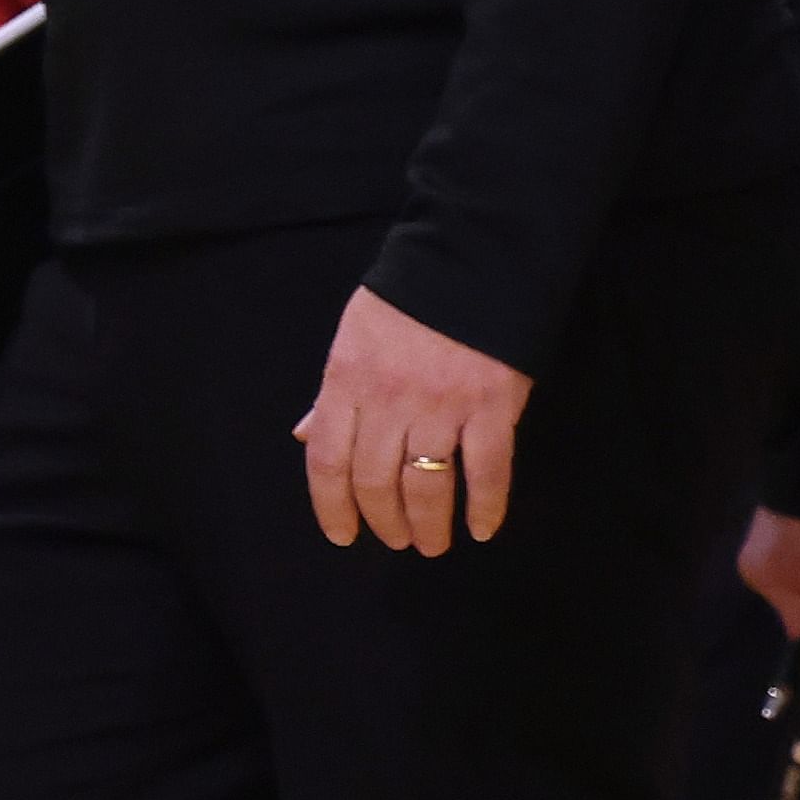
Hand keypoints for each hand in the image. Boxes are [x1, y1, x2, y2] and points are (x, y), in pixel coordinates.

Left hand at [296, 281, 528, 557]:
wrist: (473, 255)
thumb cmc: (408, 298)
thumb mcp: (353, 336)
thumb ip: (333, 394)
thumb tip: (306, 437)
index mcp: (347, 380)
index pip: (328, 460)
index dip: (332, 506)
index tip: (341, 535)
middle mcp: (389, 399)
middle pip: (376, 481)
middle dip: (383, 522)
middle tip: (396, 540)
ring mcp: (443, 404)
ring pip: (427, 486)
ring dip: (428, 525)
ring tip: (430, 543)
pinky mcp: (493, 404)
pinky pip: (487, 471)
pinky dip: (485, 507)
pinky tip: (481, 529)